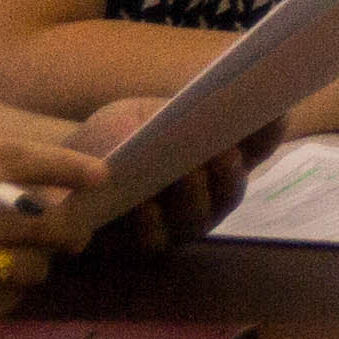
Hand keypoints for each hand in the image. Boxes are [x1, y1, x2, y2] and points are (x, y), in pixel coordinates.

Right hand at [0, 136, 112, 328]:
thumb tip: (35, 188)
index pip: (12, 159)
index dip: (64, 165)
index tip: (103, 176)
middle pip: (32, 222)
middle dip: (66, 231)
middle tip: (77, 234)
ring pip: (22, 270)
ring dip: (37, 268)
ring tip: (32, 263)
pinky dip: (9, 297)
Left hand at [66, 93, 274, 251]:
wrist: (60, 172)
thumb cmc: (110, 138)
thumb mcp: (142, 112)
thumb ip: (175, 108)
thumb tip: (209, 91)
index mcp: (214, 155)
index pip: (257, 144)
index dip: (272, 129)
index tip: (278, 109)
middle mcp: (206, 195)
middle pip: (233, 188)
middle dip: (231, 171)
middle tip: (224, 151)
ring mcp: (178, 225)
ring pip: (200, 217)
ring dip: (195, 196)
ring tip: (185, 174)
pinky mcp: (142, 248)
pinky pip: (155, 239)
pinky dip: (152, 220)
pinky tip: (143, 204)